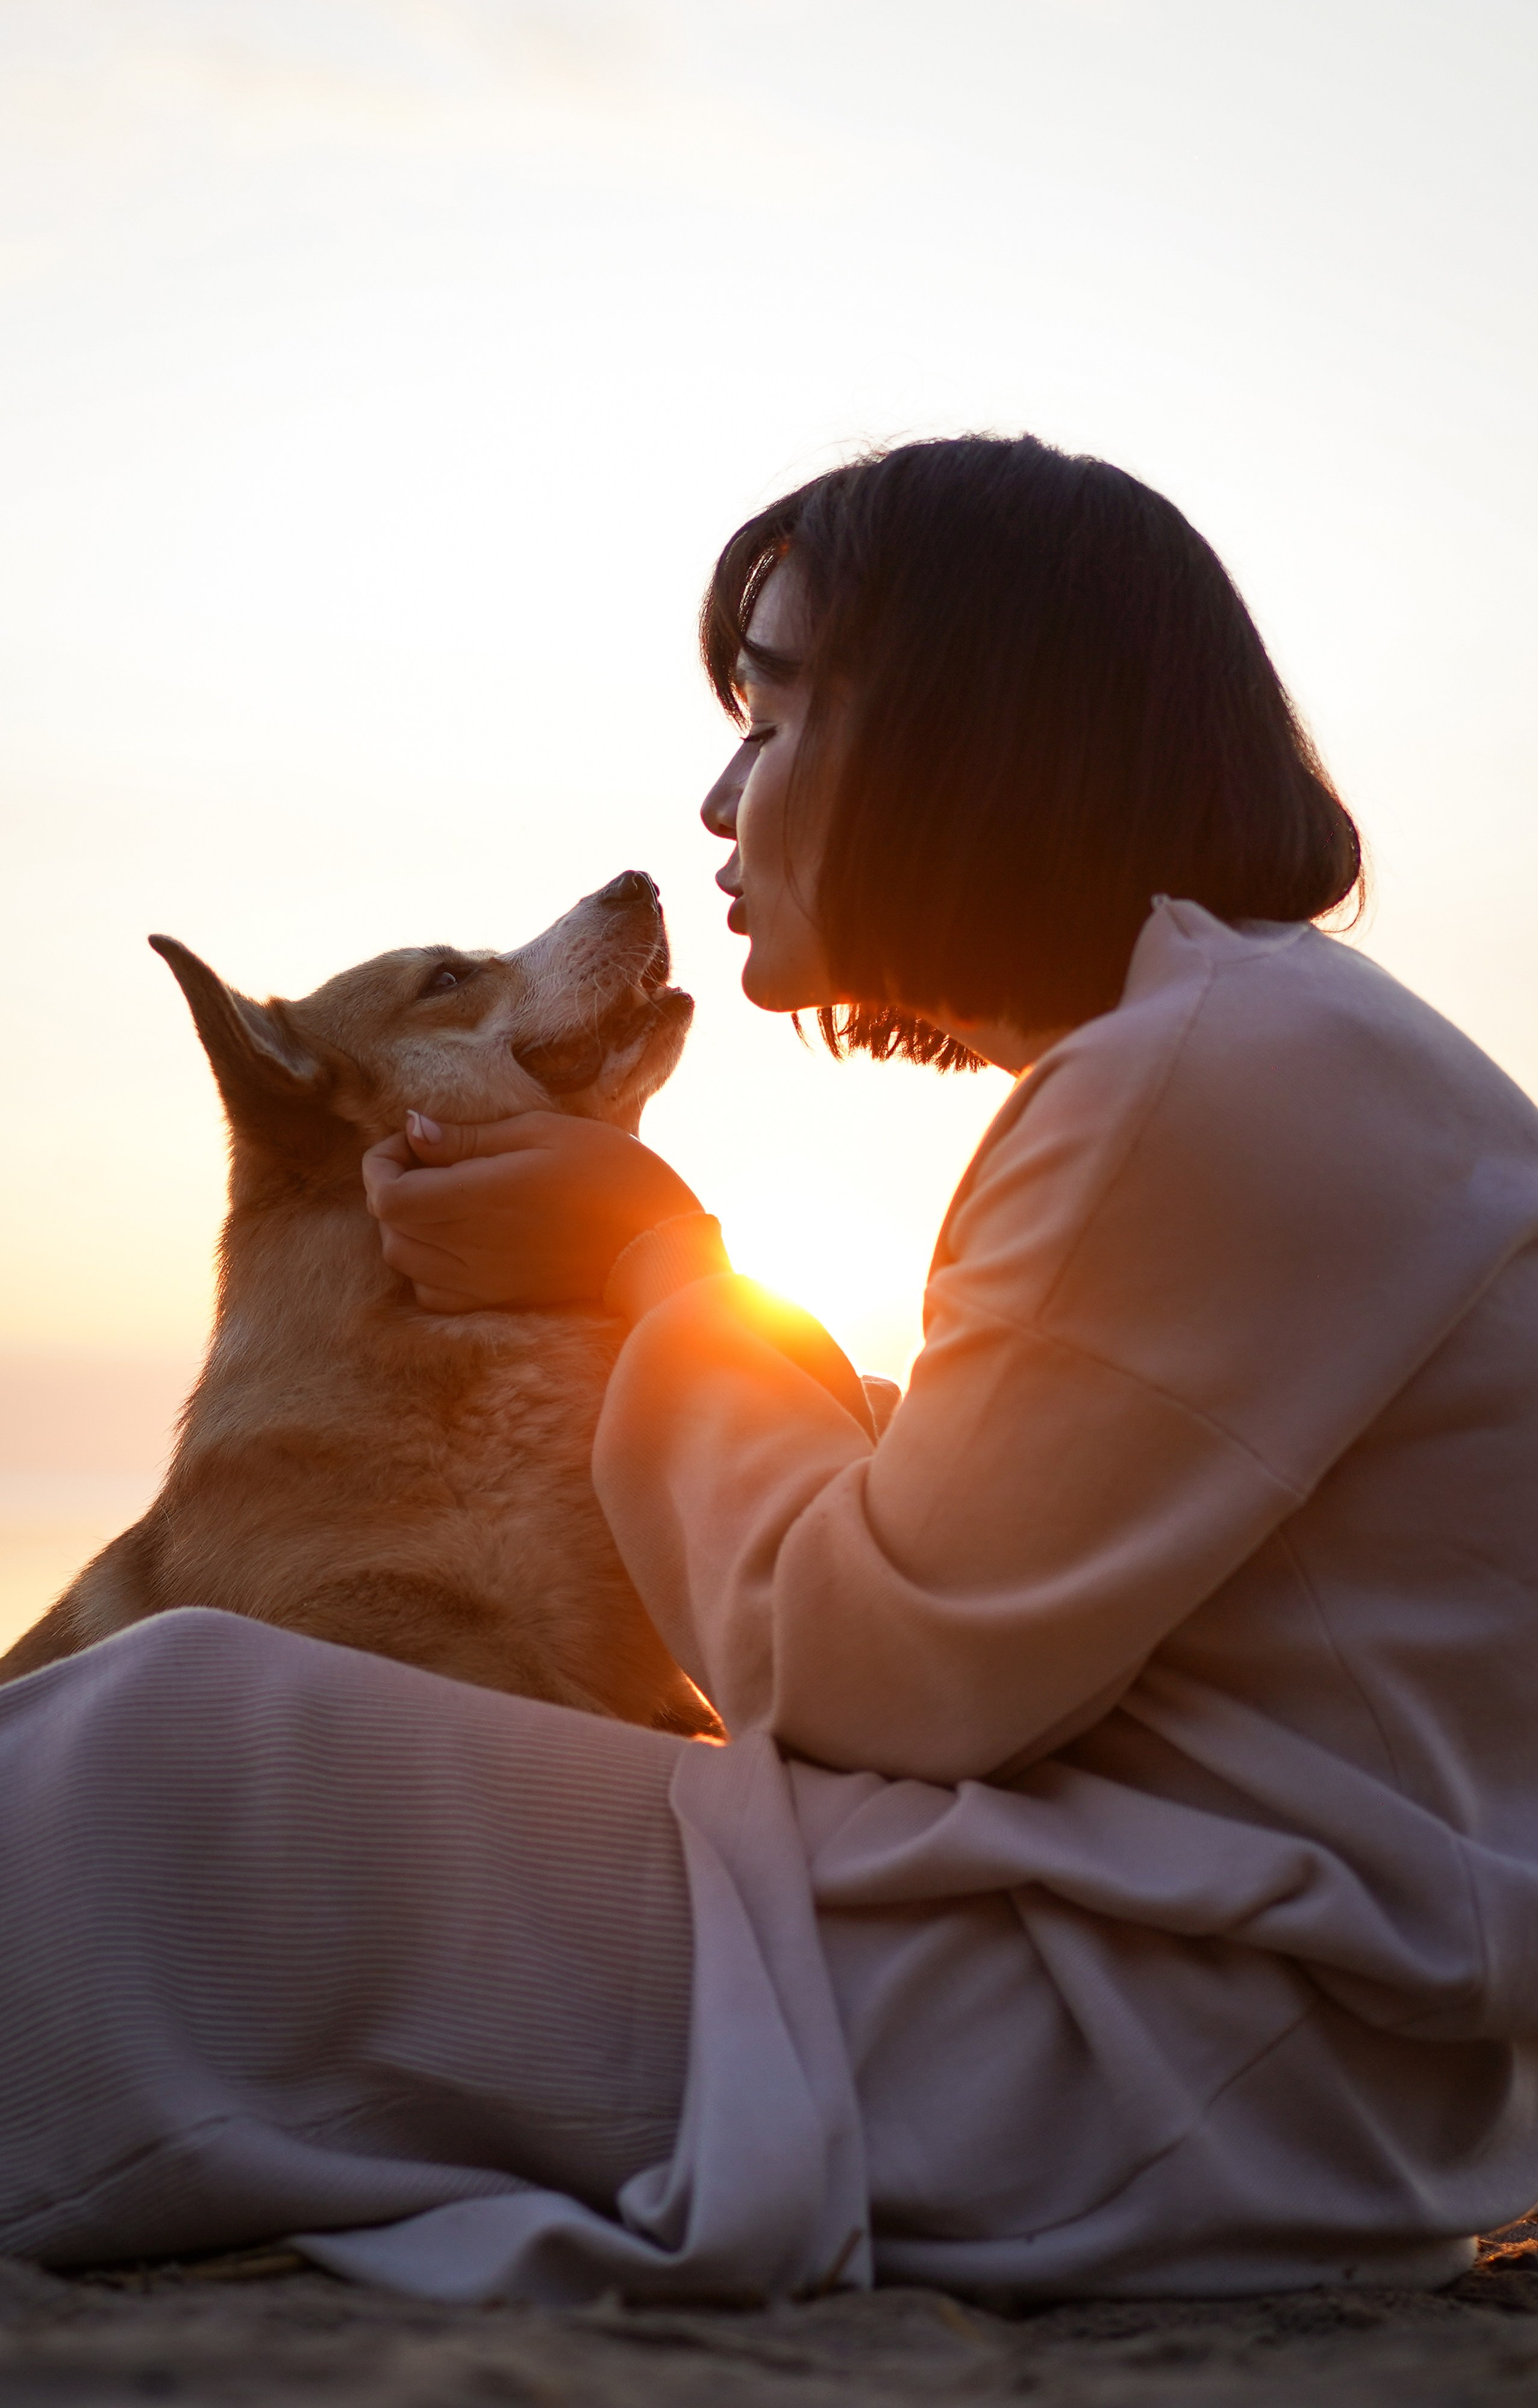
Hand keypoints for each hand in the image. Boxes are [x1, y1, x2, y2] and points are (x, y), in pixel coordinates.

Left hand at [361, 1110, 701, 1312]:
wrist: (657, 1243)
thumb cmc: (610, 1174)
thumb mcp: (543, 1132)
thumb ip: (470, 1137)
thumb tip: (413, 1129)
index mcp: (475, 1198)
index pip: (387, 1195)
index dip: (382, 1163)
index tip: (412, 1141)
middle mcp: (468, 1247)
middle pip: (389, 1227)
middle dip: (394, 1189)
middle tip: (431, 1161)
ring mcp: (480, 1281)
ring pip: (404, 1261)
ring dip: (408, 1227)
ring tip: (445, 1199)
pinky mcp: (497, 1301)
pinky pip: (432, 1294)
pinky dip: (428, 1267)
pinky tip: (459, 1241)